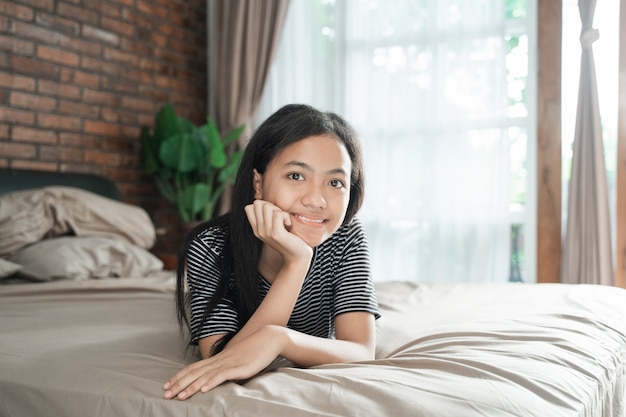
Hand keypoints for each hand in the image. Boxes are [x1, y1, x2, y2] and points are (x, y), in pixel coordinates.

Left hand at [163, 325, 284, 399]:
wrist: (270, 337)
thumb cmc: (255, 349)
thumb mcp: (238, 359)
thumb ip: (227, 368)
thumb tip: (219, 379)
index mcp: (218, 358)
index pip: (194, 367)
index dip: (179, 376)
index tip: (167, 385)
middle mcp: (220, 360)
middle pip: (195, 372)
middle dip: (179, 384)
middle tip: (165, 394)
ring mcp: (229, 363)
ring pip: (205, 376)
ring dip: (191, 386)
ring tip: (179, 396)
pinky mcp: (240, 367)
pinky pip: (222, 375)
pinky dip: (211, 382)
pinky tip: (203, 390)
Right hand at [244, 200, 312, 263]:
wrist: (297, 257)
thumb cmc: (289, 240)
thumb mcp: (274, 228)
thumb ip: (268, 218)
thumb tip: (264, 203)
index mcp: (256, 229)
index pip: (249, 207)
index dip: (262, 205)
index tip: (272, 214)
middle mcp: (259, 231)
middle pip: (258, 204)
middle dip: (271, 205)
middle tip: (280, 217)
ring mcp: (266, 232)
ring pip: (267, 207)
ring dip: (279, 210)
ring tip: (284, 221)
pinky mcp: (276, 234)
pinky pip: (278, 214)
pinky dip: (285, 216)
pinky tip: (288, 225)